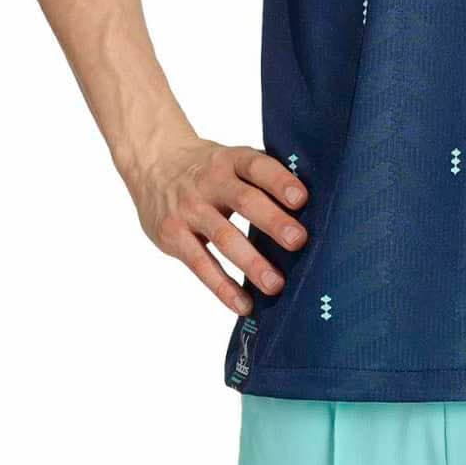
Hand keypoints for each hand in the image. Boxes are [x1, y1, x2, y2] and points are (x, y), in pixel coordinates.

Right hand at [125, 140, 308, 315]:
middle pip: (244, 201)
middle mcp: (209, 182)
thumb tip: (312, 208)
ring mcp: (189, 210)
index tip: (302, 198)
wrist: (153, 162)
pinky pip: (200, 264)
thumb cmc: (208, 168)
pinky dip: (222, 287)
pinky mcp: (173, 236)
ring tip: (276, 284)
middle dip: (272, 222)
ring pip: (223, 237)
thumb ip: (262, 178)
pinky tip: (243, 304)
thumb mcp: (231, 160)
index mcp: (230, 160)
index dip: (279, 181)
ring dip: (251, 262)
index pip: (257, 166)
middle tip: (299, 242)